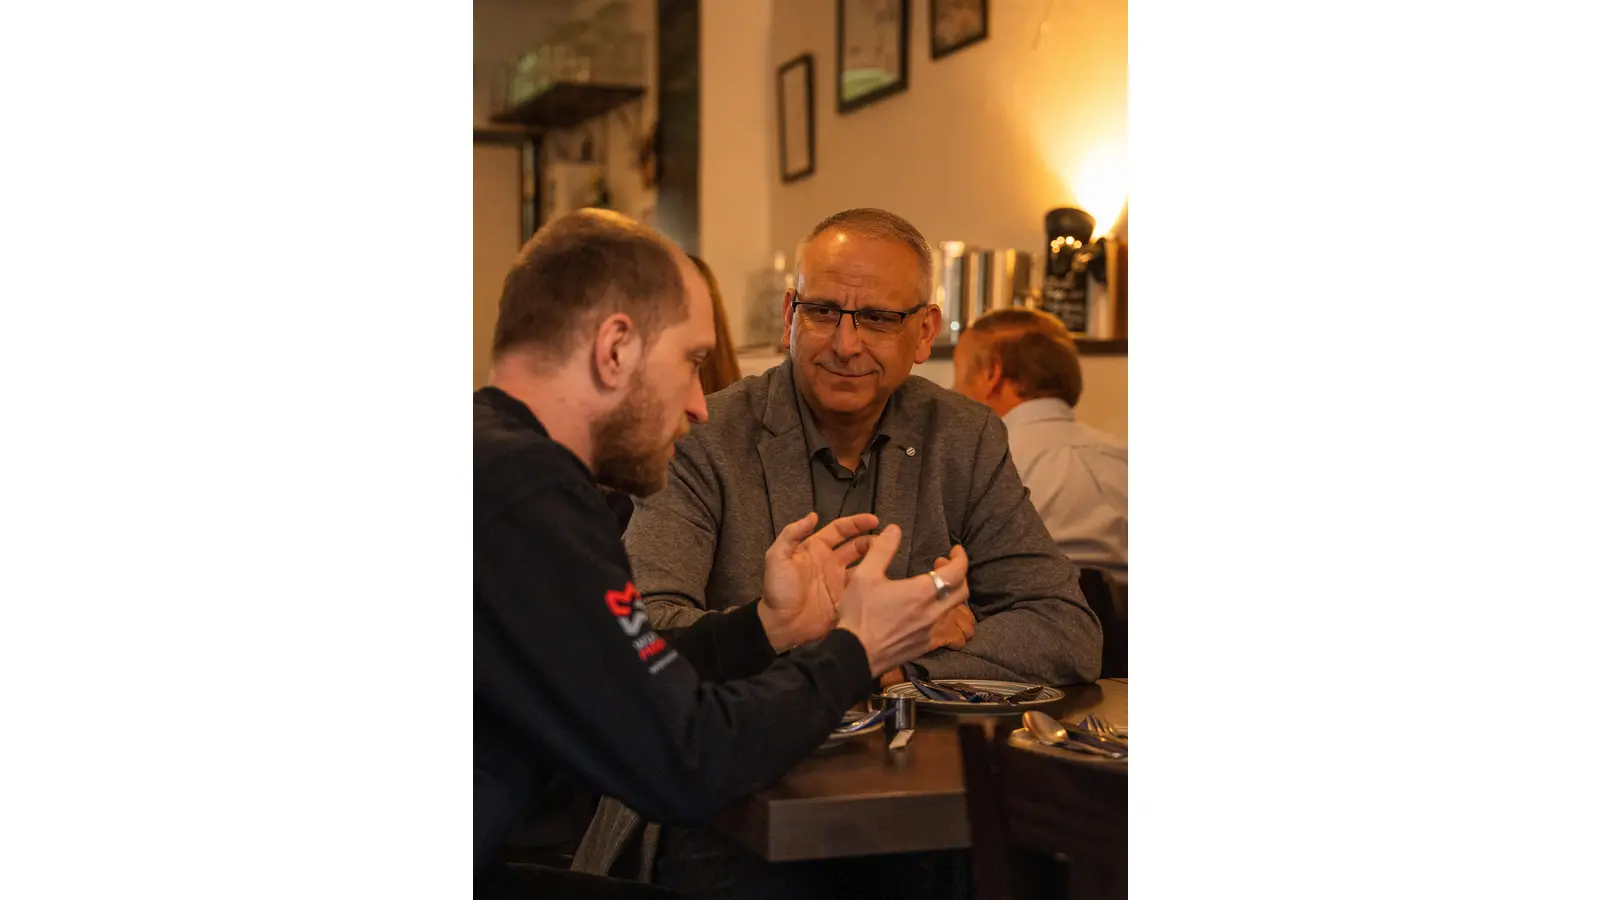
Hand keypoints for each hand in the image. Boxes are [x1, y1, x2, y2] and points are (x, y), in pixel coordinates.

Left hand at [757, 512, 878, 651]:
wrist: (781, 625)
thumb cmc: (777, 589)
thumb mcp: (777, 557)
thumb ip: (792, 534)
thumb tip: (812, 516)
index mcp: (816, 548)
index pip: (840, 530)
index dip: (857, 523)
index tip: (874, 521)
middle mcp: (831, 562)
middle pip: (857, 546)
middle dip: (871, 541)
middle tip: (887, 542)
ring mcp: (840, 582)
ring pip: (864, 567)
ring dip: (876, 561)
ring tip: (889, 560)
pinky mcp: (846, 600)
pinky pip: (863, 589)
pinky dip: (873, 584)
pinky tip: (885, 582)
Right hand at [834, 526, 971, 676]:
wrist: (854, 656)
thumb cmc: (859, 615)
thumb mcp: (864, 576)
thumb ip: (882, 549)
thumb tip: (895, 529)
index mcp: (922, 593)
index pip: (957, 572)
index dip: (960, 558)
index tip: (955, 550)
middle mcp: (933, 613)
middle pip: (962, 592)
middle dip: (957, 575)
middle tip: (941, 565)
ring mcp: (930, 632)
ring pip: (951, 609)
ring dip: (947, 593)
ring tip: (930, 585)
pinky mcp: (923, 646)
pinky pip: (940, 625)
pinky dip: (938, 611)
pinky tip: (920, 609)